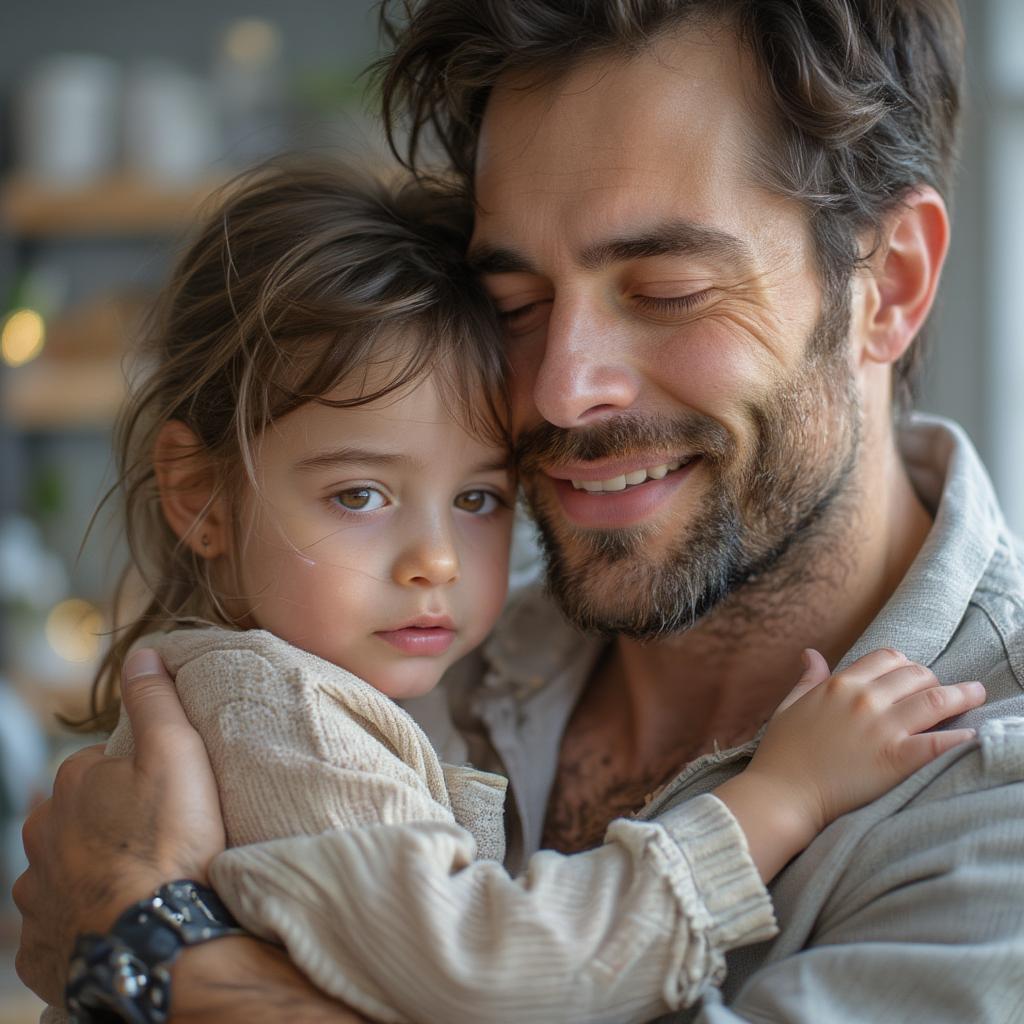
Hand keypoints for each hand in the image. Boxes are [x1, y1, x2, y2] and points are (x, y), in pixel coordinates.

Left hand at [13, 649, 225, 1002]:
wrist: (157, 940)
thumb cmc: (170, 842)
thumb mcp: (176, 752)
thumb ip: (155, 700)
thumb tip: (142, 652)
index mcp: (69, 788)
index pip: (100, 767)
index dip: (138, 778)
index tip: (171, 796)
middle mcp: (41, 839)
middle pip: (77, 820)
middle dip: (107, 825)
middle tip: (159, 839)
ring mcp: (37, 897)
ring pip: (63, 873)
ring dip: (92, 874)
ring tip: (141, 884)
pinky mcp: (41, 949)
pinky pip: (59, 926)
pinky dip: (82, 922)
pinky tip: (117, 922)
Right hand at [750, 647, 983, 838]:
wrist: (783, 794)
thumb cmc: (782, 753)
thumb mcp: (789, 706)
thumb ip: (807, 679)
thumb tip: (811, 654)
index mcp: (840, 685)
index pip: (887, 658)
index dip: (906, 665)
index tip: (914, 677)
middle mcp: (864, 699)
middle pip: (916, 675)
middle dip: (934, 680)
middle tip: (945, 692)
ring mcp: (881, 728)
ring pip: (935, 700)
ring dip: (962, 695)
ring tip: (976, 695)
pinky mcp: (896, 759)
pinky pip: (940, 743)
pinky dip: (961, 738)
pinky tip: (974, 735)